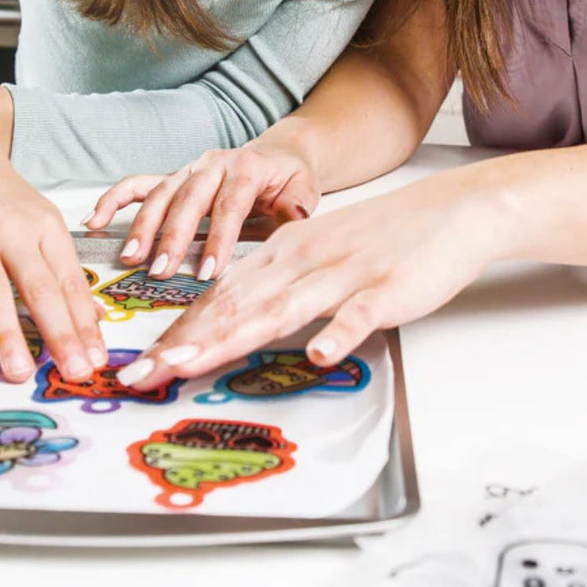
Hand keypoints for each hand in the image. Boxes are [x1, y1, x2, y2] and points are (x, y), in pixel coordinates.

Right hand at [0, 130, 105, 384]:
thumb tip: (93, 320)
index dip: (84, 323)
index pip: (70, 282)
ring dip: (6, 333)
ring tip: (19, 371)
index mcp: (46, 228)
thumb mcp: (46, 227)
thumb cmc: (8, 204)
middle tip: (73, 371)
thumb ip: (66, 273)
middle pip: (38, 287)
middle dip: (58, 332)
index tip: (95, 359)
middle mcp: (12, 232)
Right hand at [84, 140, 320, 281]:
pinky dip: (113, 200)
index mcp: (245, 168)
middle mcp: (212, 165)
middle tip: (161, 271)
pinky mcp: (173, 178)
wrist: (278, 155)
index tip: (208, 271)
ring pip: (159, 195)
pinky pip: (139, 185)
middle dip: (172, 238)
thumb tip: (294, 218)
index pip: (229, 205)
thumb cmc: (289, 179)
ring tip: (131, 258)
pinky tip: (94, 221)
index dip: (217, 239)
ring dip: (142, 227)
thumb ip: (297, 205)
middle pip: (187, 200)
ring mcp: (188, 170)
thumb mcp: (304, 188)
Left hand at [116, 172, 511, 389]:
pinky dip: (338, 333)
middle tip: (139, 376)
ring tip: (188, 364)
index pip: (219, 298)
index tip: (140, 364)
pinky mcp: (386, 289)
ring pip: (280, 309)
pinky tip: (319, 355)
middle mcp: (302, 262)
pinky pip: (359, 314)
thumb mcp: (316, 253)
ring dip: (230, 338)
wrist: (448, 211)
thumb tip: (233, 316)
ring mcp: (344, 275)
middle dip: (182, 343)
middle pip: (234, 307)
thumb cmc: (380, 239)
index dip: (177, 331)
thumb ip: (276, 284)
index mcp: (282, 255)